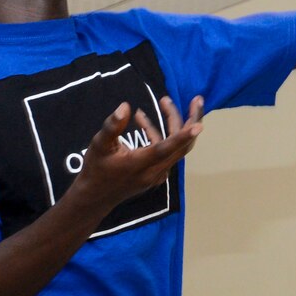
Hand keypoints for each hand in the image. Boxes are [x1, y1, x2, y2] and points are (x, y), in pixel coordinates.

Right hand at [67, 95, 203, 210]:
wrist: (96, 196)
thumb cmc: (96, 169)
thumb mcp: (99, 146)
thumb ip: (112, 127)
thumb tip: (125, 107)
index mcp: (140, 163)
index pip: (165, 149)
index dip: (182, 137)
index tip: (199, 125)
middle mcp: (154, 171)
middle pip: (181, 146)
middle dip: (190, 121)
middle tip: (196, 99)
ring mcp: (158, 174)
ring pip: (177, 148)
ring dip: (175, 125)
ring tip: (164, 102)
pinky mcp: (157, 174)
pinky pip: (169, 152)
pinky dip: (162, 135)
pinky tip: (143, 121)